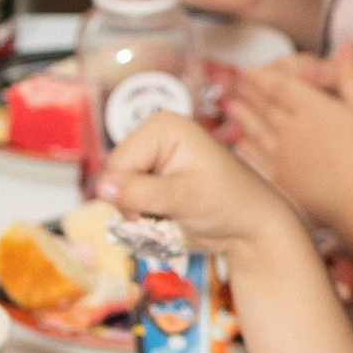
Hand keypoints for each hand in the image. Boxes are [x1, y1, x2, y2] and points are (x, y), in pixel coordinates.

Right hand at [98, 112, 301, 264]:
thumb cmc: (229, 203)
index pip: (118, 163)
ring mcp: (153, 158)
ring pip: (118, 191)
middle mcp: (153, 136)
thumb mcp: (186, 198)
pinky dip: (142, 214)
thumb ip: (143, 193)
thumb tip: (102, 188)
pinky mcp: (153, 178)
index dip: (127, 194)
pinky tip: (166, 216)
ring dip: (138, 211)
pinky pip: (128, 199)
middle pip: (115, 176)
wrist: (250, 225)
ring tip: (169, 215)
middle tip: (165, 216)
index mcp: (163, 127)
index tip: (153, 213)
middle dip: (133, 203)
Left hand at [227, 47, 352, 237]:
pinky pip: (258, 160)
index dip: (259, 75)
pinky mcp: (284, 181)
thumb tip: (346, 44)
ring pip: (255, 130)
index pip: (277, 85)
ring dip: (241, 116)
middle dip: (245, 92)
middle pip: (262, 105)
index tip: (245, 70)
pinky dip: (246, 148)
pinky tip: (240, 144)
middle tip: (230, 83)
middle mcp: (291, 130)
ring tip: (228, 107)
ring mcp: (284, 157)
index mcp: (311, 108)